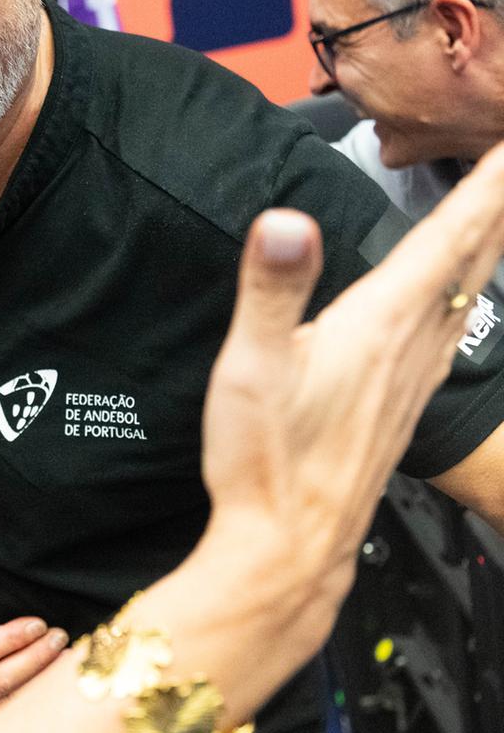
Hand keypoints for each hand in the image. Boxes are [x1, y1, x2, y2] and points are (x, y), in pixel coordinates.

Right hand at [0, 590, 68, 732]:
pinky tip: (56, 689)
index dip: (10, 638)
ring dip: (44, 683)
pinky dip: (36, 705)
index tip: (36, 623)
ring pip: (13, 704)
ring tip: (68, 660)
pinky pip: (13, 721)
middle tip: (60, 637)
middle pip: (3, 680)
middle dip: (36, 657)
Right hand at [201, 141, 503, 596]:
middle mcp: (410, 347)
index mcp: (380, 324)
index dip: (485, 185)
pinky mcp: (401, 405)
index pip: (446, 237)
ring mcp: (412, 379)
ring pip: (470, 294)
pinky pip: (452, 330)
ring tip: (503, 217)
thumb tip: (285, 221)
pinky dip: (467, 293)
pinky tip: (459, 305)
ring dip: (492, 246)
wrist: (287, 547)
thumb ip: (273, 287)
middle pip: (473, 260)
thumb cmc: (266, 461)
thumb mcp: (254, 364)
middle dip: (501, 205)